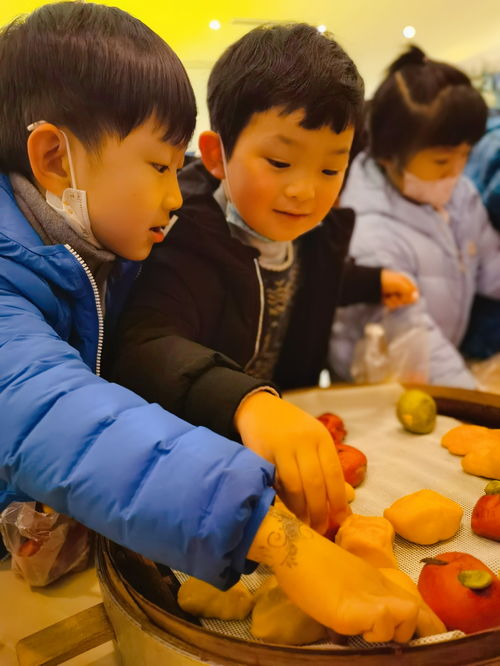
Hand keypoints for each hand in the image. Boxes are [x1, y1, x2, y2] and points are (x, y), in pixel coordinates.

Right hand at [234, 392, 349, 532]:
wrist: (259, 408)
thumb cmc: (291, 428)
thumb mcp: (313, 438)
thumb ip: (325, 464)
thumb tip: (345, 499)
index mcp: (321, 437)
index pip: (334, 473)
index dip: (338, 500)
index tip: (341, 519)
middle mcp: (303, 441)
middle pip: (316, 482)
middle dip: (319, 510)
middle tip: (320, 528)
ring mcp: (282, 446)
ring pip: (295, 485)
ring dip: (300, 508)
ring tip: (303, 522)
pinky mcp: (262, 453)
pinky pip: (274, 482)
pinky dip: (281, 498)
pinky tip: (286, 507)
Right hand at [248, 504, 420, 642]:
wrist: (294, 548)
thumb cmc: (311, 564)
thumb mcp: (347, 579)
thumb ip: (362, 596)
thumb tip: (366, 620)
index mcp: (379, 582)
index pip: (416, 604)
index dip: (425, 624)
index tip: (417, 638)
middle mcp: (380, 587)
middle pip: (421, 611)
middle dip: (418, 631)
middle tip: (397, 640)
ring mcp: (370, 596)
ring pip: (411, 614)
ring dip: (394, 631)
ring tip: (369, 631)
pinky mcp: (354, 609)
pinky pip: (383, 622)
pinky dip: (375, 632)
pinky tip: (354, 628)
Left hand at [381, 270, 418, 309]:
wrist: (371, 284)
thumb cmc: (387, 281)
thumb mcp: (400, 284)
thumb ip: (409, 291)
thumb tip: (415, 299)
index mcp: (405, 282)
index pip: (414, 291)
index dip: (412, 296)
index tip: (408, 298)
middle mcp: (401, 288)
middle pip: (408, 299)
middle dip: (402, 300)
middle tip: (396, 296)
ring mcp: (395, 294)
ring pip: (400, 303)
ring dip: (395, 302)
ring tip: (389, 297)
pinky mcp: (389, 300)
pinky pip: (393, 305)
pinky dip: (389, 303)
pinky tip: (386, 299)